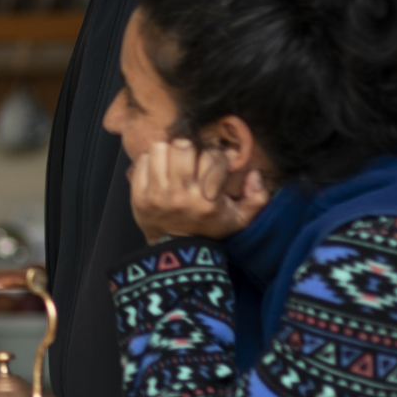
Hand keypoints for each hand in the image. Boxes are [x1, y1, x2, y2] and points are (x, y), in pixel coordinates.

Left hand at [127, 137, 267, 243]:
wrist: (177, 250)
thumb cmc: (209, 228)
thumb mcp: (239, 219)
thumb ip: (257, 198)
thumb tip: (254, 173)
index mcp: (208, 199)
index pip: (211, 157)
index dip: (214, 155)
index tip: (212, 163)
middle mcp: (182, 195)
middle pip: (183, 147)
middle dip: (189, 149)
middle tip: (190, 159)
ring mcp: (158, 194)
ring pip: (160, 149)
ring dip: (168, 152)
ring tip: (173, 163)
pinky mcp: (139, 195)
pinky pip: (142, 161)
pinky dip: (150, 161)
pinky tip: (158, 172)